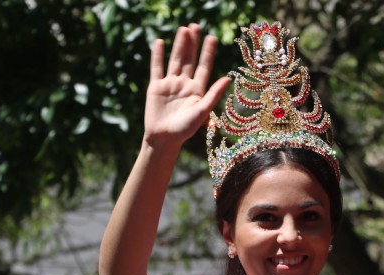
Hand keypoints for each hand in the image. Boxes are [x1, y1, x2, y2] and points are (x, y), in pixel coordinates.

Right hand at [143, 24, 229, 147]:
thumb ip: (213, 94)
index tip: (212, 37)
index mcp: (197, 90)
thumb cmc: (185, 129)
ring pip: (175, 60)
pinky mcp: (156, 87)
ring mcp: (170, 84)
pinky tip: (159, 42)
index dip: (208, 53)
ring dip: (179, 45)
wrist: (164, 139)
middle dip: (192, 43)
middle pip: (189, 59)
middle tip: (196, 26)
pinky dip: (157, 55)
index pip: (204, 67)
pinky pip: (157, 68)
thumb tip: (228, 78)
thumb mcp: (202, 111)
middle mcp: (184, 84)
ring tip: (183, 29)